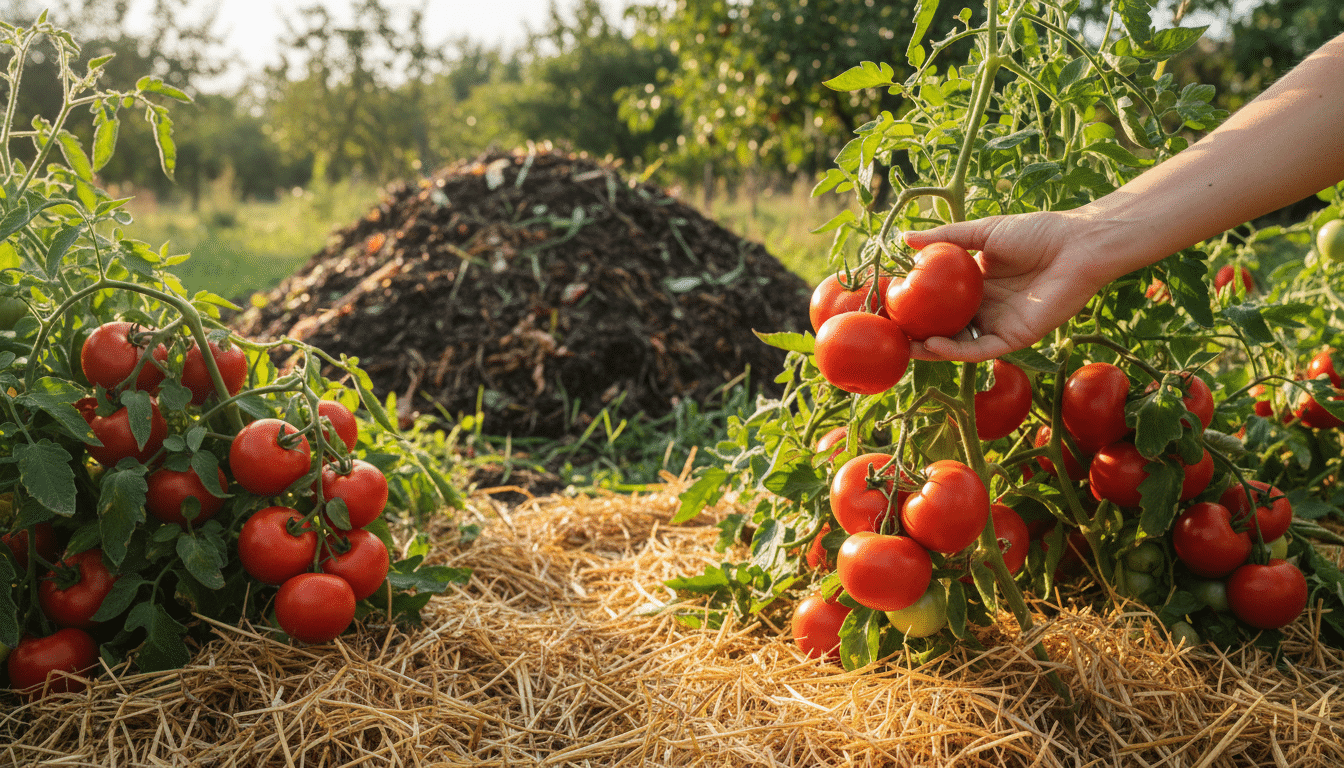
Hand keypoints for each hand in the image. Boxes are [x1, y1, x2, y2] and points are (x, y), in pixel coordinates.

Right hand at [902, 210, 1114, 361]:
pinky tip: (932, 344)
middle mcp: (984, 307)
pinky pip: (979, 350)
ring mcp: (998, 324)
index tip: (886, 303)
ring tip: (901, 344)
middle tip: (886, 331)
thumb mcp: (983, 232)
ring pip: (957, 344)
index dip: (914, 304)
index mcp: (976, 284)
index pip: (939, 300)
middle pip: (943, 326)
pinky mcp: (1014, 338)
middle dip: (915, 331)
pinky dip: (955, 351)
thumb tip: (903, 238)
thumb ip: (945, 237)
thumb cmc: (1037, 232)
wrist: (1077, 245)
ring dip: (928, 348)